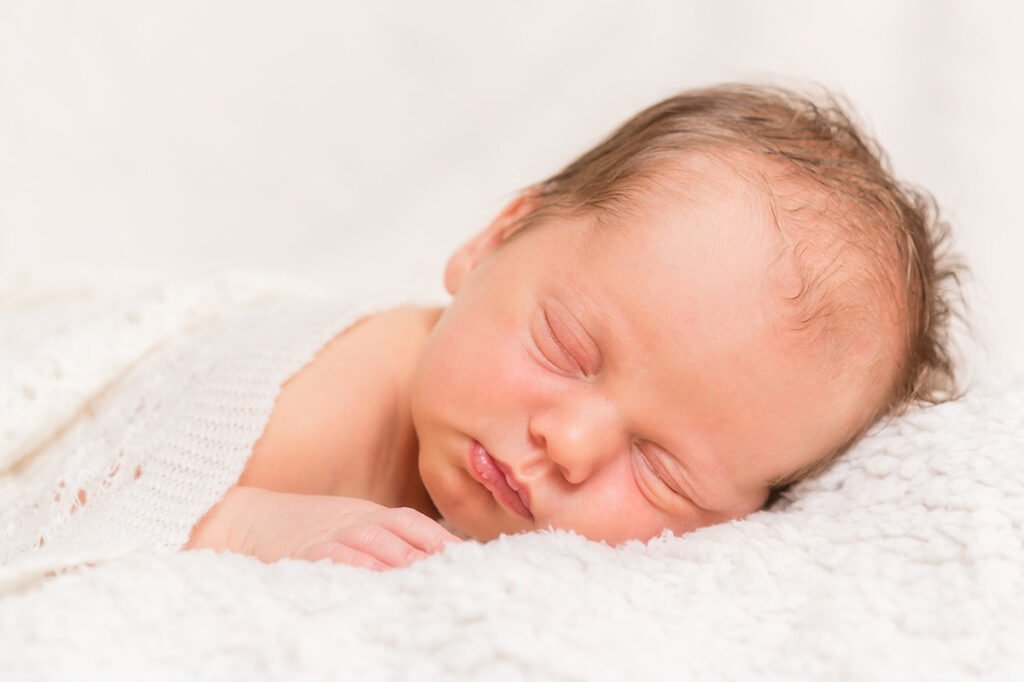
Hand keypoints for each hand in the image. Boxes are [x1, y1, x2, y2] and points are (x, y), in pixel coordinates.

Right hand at [186, 486, 460, 569]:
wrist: (250, 519)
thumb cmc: (309, 527)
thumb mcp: (353, 524)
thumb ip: (389, 539)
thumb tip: (431, 561)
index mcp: (374, 515)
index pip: (417, 524)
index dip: (444, 540)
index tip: (473, 560)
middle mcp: (359, 522)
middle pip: (405, 537)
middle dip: (433, 556)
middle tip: (460, 576)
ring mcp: (334, 535)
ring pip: (377, 546)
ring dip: (405, 562)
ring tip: (430, 581)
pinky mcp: (308, 551)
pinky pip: (338, 559)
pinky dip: (360, 568)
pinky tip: (377, 582)